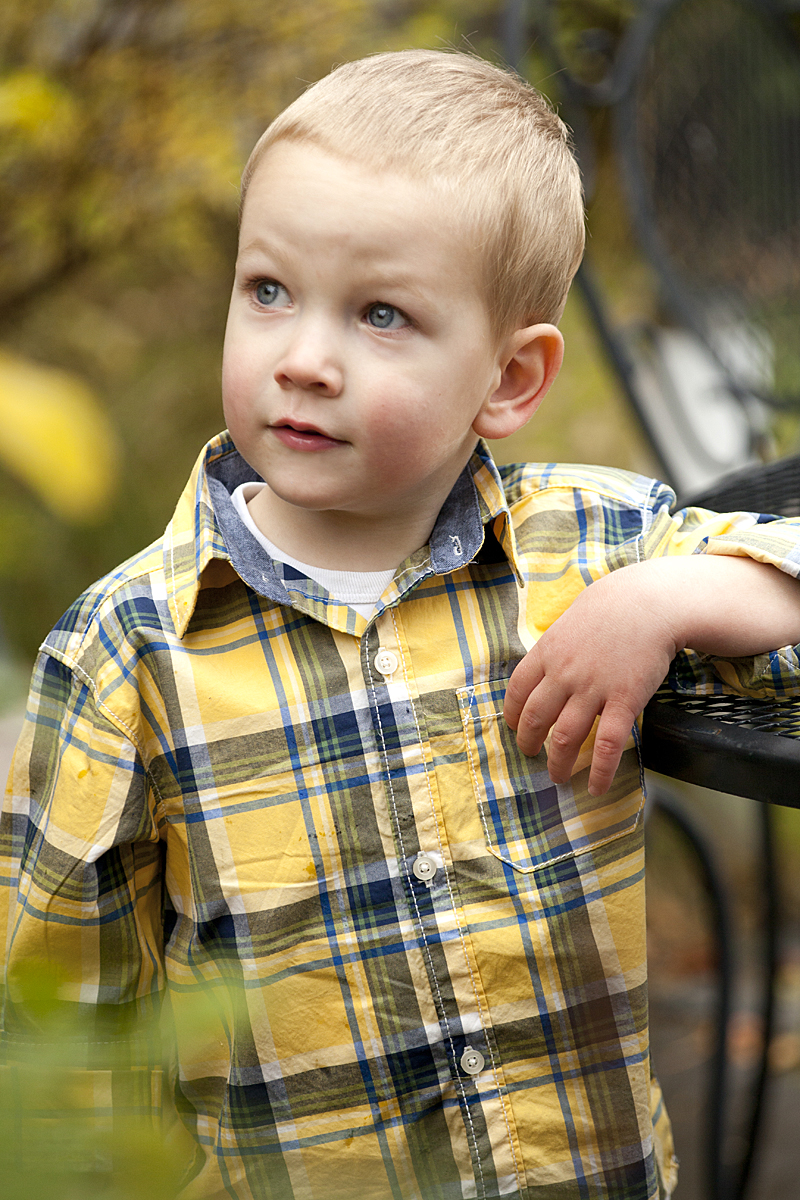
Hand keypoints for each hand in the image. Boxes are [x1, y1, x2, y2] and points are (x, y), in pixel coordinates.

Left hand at [503, 562, 679, 795]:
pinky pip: (608, 744)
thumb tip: (547, 664)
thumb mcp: (572, 620)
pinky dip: (601, 771)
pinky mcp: (625, 701)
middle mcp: (564, 674)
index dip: (512, 714)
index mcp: (547, 652)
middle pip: (536, 719)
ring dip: (558, 763)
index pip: (518, 691)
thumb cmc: (613, 606)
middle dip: (529, 743)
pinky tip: (596, 787)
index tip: (514, 726)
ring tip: (557, 777)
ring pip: (565, 737)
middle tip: (531, 756)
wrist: (651, 602)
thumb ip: (557, 646)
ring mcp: (593, 689)